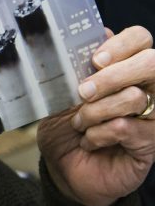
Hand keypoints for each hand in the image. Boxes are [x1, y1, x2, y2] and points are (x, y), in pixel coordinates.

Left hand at [37, 26, 154, 205]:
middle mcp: (145, 87)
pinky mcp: (150, 144)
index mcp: (123, 67)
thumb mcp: (60, 93)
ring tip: (79, 123)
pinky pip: (127, 128)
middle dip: (112, 76)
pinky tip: (88, 141)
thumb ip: (73, 67)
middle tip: (84, 92)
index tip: (94, 59)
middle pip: (151, 63)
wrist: (62, 167)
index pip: (140, 38)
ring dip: (96, 111)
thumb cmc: (63, 126)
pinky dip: (99, 134)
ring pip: (135, 97)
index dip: (122, 44)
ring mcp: (152, 116)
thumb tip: (87, 41)